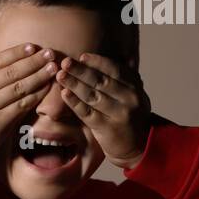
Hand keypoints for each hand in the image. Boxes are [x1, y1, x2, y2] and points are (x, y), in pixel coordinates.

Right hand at [0, 41, 60, 153]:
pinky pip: (22, 105)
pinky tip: (46, 87)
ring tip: (52, 68)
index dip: (16, 52)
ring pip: (19, 88)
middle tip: (49, 53)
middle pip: (11, 72)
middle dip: (33, 61)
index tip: (32, 46)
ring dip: (39, 76)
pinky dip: (36, 95)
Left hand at [55, 53, 151, 168]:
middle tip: (65, 62)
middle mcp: (128, 99)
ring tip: (60, 75)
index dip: (97, 62)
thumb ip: (125, 77)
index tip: (81, 56)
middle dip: (81, 70)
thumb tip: (120, 53)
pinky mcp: (106, 127)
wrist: (138, 145)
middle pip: (101, 81)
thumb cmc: (129, 115)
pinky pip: (87, 112)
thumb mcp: (133, 94)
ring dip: (74, 84)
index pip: (114, 70)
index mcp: (134, 87)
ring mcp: (118, 114)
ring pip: (92, 95)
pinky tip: (64, 93)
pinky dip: (74, 102)